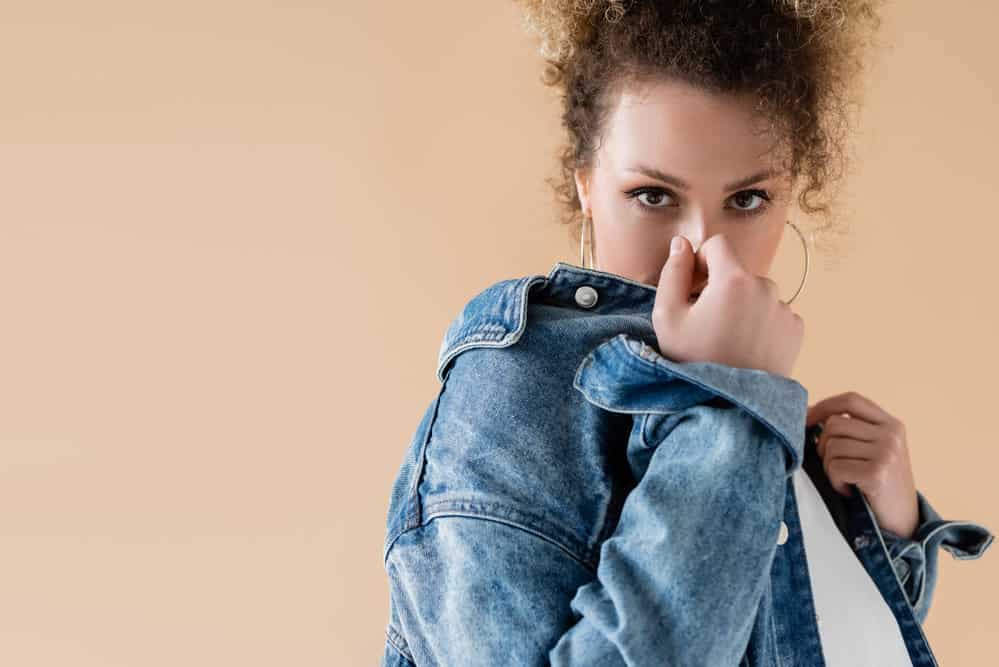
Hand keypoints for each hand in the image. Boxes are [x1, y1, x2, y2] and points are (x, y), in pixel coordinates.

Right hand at [652, 234, 804, 378]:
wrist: (729, 406)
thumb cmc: (693, 361)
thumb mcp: (667, 317)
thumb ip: (672, 273)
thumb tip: (681, 244)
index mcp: (734, 280)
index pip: (718, 245)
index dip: (701, 261)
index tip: (693, 288)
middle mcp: (766, 288)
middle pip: (738, 272)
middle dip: (722, 288)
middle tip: (707, 323)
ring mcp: (785, 309)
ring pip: (757, 294)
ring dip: (743, 306)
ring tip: (728, 340)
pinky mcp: (796, 330)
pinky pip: (774, 314)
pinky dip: (761, 324)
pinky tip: (746, 348)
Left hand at [806, 391, 919, 538]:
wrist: (902, 521)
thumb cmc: (878, 483)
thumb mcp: (872, 449)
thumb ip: (851, 430)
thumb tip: (807, 412)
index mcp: (891, 424)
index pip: (851, 400)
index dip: (824, 406)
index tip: (807, 420)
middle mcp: (891, 434)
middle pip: (834, 423)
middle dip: (824, 445)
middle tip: (836, 466)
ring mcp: (886, 452)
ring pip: (831, 446)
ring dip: (830, 467)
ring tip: (847, 480)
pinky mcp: (877, 473)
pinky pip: (835, 468)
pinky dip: (836, 482)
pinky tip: (850, 491)